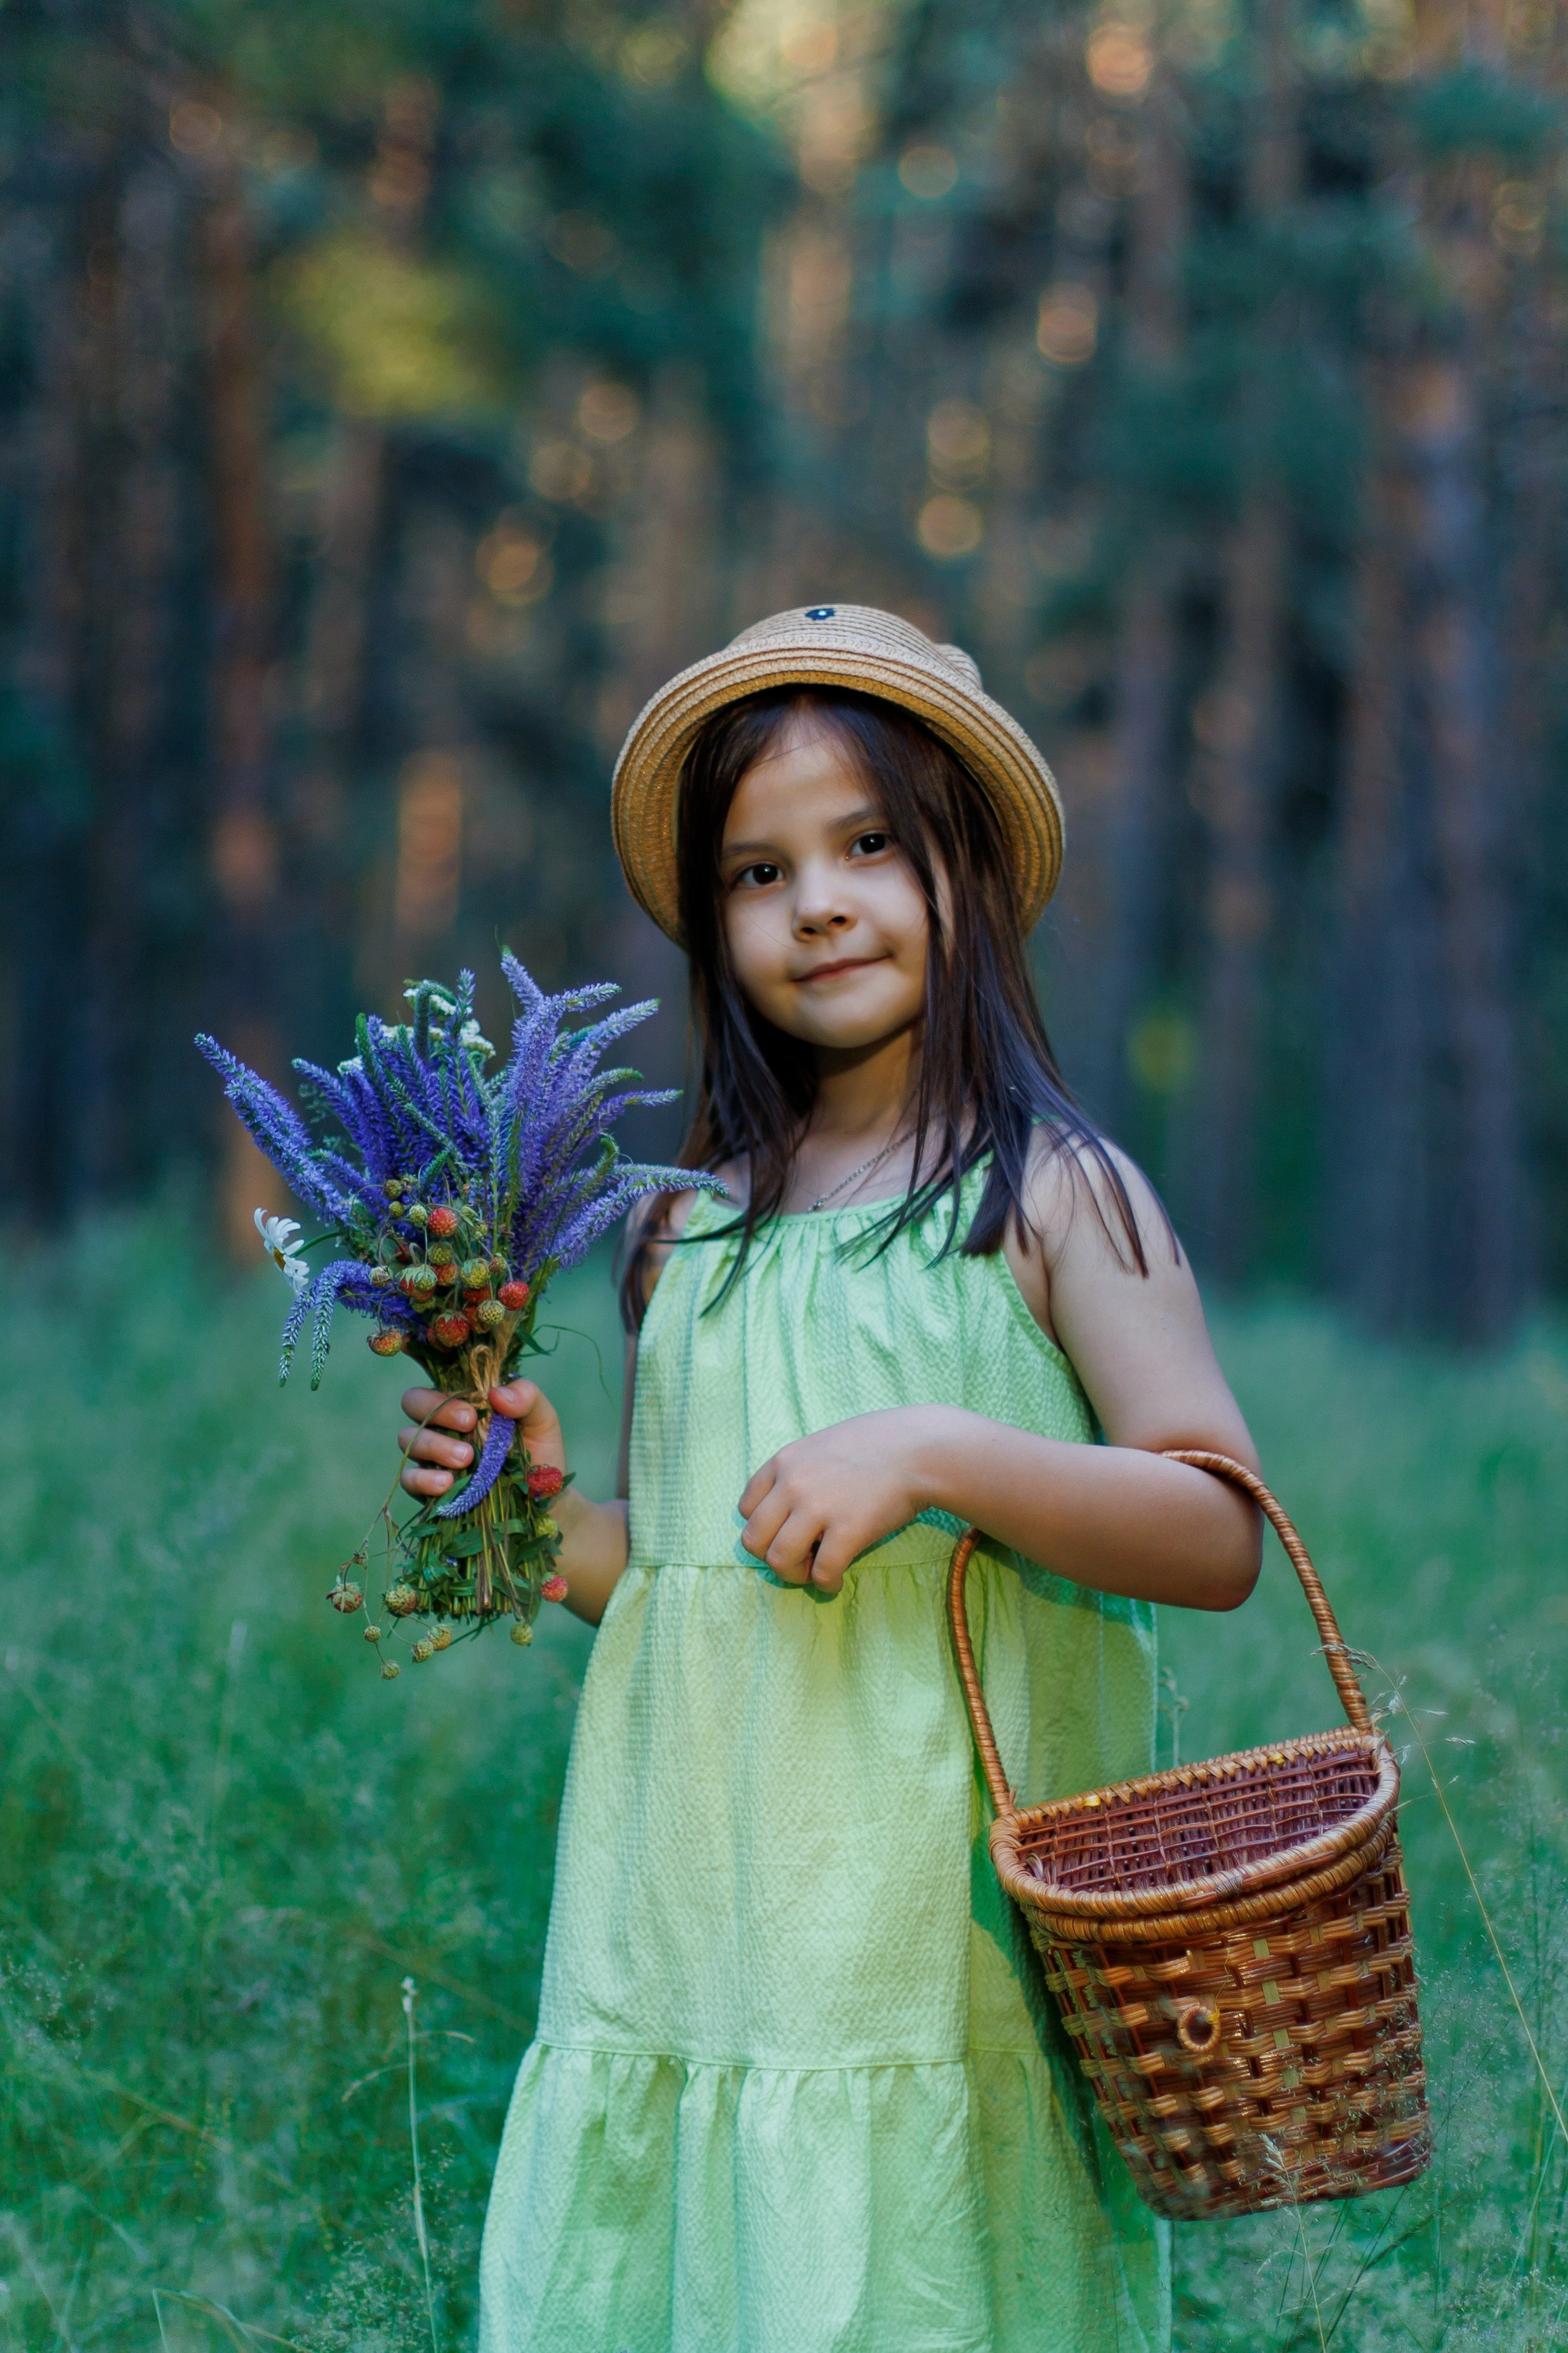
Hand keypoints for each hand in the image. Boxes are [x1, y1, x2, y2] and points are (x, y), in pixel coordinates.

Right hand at [398, 1378, 566, 1499]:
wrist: (542, 1499)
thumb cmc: (538, 1452)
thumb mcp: (542, 1420)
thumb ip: (527, 1397)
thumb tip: (496, 1393)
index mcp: (465, 1401)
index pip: (437, 1381)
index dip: (443, 1389)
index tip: (474, 1408)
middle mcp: (443, 1424)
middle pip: (413, 1403)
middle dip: (437, 1411)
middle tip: (469, 1425)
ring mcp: (432, 1455)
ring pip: (409, 1439)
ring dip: (435, 1445)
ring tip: (466, 1459)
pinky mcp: (428, 1486)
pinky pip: (409, 1478)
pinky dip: (423, 1479)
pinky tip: (447, 1483)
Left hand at [737, 1406, 943, 1594]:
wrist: (921, 1448)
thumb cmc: (877, 1444)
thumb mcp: (823, 1445)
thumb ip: (799, 1471)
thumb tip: (786, 1508)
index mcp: (784, 1461)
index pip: (745, 1508)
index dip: (763, 1528)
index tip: (784, 1534)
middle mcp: (793, 1484)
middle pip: (753, 1540)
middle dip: (771, 1558)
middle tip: (797, 1560)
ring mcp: (818, 1508)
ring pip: (778, 1561)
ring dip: (794, 1574)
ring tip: (815, 1571)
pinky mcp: (848, 1531)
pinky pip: (821, 1573)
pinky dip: (826, 1585)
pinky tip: (837, 1581)